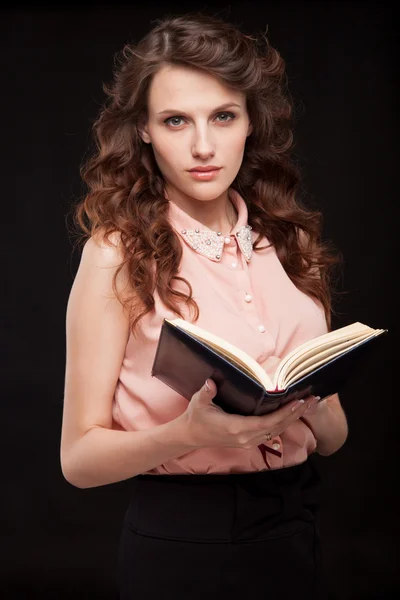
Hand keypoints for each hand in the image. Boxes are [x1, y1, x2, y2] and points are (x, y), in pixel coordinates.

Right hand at [180, 378, 319, 449]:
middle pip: (277, 426)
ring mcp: (248, 441)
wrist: (190, 436)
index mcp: (237, 428)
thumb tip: (211, 383)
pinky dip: (284, 422)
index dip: (285, 413)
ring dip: (293, 418)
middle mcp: (246, 438)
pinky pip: (271, 433)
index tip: (299, 402)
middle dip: (296, 414)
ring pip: (277, 431)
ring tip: (308, 404)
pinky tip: (293, 413)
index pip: (267, 422)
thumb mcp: (198, 403)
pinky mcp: (249, 441)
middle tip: (313, 400)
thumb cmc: (196, 417)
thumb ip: (206, 393)